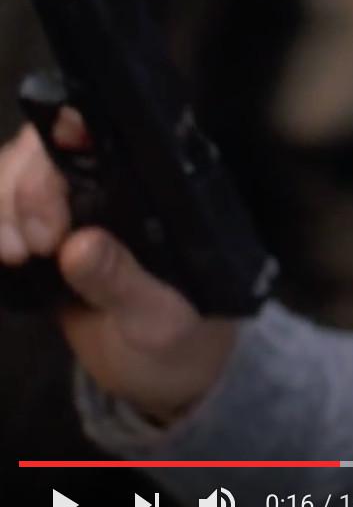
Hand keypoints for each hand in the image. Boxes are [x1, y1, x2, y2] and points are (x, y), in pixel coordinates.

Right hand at [0, 110, 236, 424]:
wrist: (157, 374)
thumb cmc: (180, 339)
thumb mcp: (159, 319)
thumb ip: (123, 282)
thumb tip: (79, 245)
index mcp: (157, 192)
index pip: (110, 132)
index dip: (70, 136)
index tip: (51, 196)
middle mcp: (114, 186)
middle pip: (46, 148)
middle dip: (27, 191)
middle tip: (37, 246)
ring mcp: (71, 206)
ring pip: (12, 171)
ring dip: (0, 206)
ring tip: (14, 254)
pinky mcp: (38, 233)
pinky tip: (0, 255)